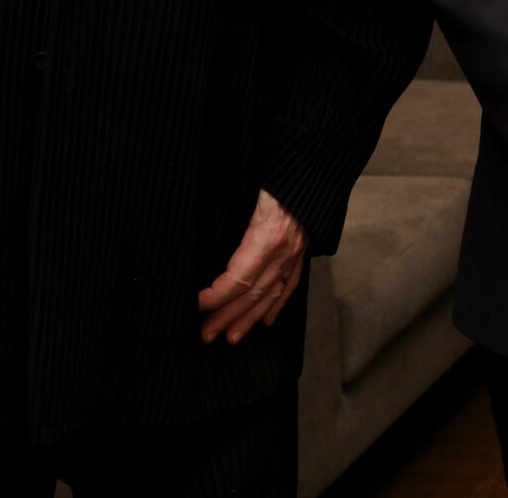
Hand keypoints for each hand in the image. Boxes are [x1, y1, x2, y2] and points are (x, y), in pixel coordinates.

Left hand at [198, 190, 306, 342]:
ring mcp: (295, 254)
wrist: (312, 169)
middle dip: (227, 317)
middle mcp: (283, 251)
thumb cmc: (277, 175)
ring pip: (271, 295)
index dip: (216, 296)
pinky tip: (266, 321)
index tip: (196, 304)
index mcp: (267, 236)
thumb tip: (195, 234)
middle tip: (206, 335)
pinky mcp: (301, 252)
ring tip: (231, 338)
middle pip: (252, 293)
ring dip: (249, 319)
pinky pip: (290, 285)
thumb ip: (224, 213)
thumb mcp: (247, 189)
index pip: (238, 278)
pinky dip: (277, 305)